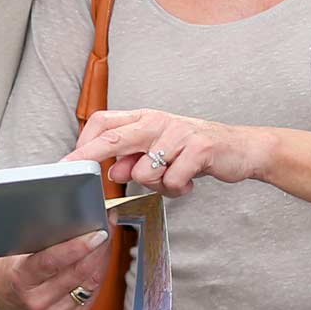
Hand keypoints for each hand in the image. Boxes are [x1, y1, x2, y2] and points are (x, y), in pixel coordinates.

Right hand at [0, 227, 113, 309]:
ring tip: (106, 239)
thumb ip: (39, 235)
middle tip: (107, 227)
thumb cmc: (11, 263)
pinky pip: (94, 293)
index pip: (52, 262)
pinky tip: (101, 258)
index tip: (96, 234)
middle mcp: (38, 299)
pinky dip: (100, 273)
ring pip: (91, 283)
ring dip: (102, 258)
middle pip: (78, 272)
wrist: (4, 291)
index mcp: (22, 279)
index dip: (78, 247)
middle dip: (98, 247)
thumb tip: (71, 216)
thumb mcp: (16, 246)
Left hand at [63, 109, 273, 195]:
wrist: (242, 148)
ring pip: (145, 171)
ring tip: (174, 178)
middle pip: (114, 138)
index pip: (105, 122)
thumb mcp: (161, 152)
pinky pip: (172, 182)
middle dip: (90, 156)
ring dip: (156, 185)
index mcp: (146, 119)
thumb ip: (135, 160)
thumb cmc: (195, 151)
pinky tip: (189, 181)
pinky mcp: (199, 149)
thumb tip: (112, 172)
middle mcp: (159, 122)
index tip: (68, 161)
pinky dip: (178, 190)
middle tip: (71, 170)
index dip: (84, 141)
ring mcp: (179, 134)